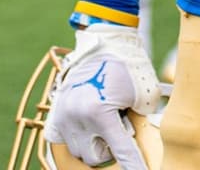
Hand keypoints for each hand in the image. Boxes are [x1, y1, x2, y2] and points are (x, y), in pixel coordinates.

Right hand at [46, 23, 162, 169]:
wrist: (103, 42)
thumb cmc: (127, 65)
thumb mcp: (144, 93)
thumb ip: (143, 119)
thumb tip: (140, 141)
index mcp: (100, 112)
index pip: (121, 152)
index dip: (134, 167)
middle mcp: (78, 117)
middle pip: (96, 157)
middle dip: (110, 150)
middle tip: (118, 130)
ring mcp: (64, 115)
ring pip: (79, 151)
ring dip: (93, 144)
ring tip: (103, 124)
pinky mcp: (56, 112)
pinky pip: (63, 140)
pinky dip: (76, 138)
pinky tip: (86, 127)